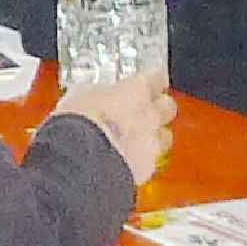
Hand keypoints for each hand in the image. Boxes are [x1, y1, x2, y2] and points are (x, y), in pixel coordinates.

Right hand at [54, 75, 174, 188]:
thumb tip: (91, 94)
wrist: (80, 161)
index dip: (152, 79)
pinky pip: (151, 160)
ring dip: (154, 135)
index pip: (156, 77)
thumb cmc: (78, 124)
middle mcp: (149, 114)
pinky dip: (142, 159)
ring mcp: (151, 143)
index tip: (148, 80)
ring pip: (164, 136)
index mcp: (135, 90)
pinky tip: (128, 159)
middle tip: (145, 108)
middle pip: (168, 106)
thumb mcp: (79, 95)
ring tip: (136, 137)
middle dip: (159, 107)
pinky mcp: (147, 169)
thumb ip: (95, 93)